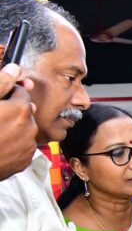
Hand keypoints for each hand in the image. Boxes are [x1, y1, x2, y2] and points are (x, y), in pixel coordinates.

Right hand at [0, 64, 37, 180]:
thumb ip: (1, 83)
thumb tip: (14, 69)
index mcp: (20, 110)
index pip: (21, 92)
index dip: (8, 92)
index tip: (1, 96)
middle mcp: (30, 128)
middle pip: (24, 112)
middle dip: (12, 110)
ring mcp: (28, 147)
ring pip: (24, 129)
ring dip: (14, 127)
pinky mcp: (24, 161)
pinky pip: (22, 147)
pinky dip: (14, 143)